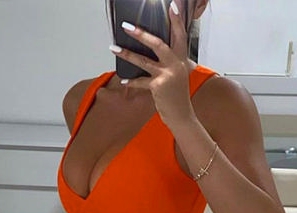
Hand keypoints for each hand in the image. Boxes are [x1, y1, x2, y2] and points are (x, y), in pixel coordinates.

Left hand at [111, 1, 194, 129]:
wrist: (182, 116)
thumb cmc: (178, 97)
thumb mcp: (179, 76)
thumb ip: (172, 63)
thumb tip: (159, 52)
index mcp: (183, 60)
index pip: (180, 35)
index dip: (176, 20)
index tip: (171, 5)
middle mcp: (176, 64)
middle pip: (158, 44)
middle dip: (141, 34)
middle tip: (127, 26)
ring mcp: (167, 75)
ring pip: (144, 61)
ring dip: (127, 54)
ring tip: (113, 47)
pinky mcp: (158, 86)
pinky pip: (141, 81)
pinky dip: (131, 81)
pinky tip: (123, 80)